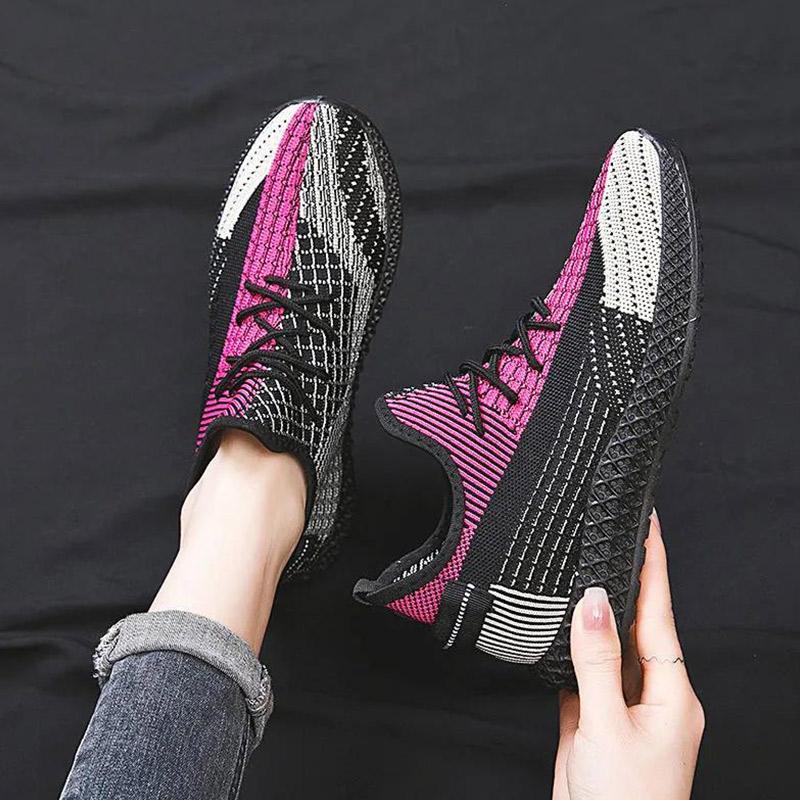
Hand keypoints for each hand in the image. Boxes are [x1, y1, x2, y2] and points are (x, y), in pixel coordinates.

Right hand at [552, 512, 703, 799]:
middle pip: (634, 623)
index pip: (660, 613)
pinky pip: (582, 668)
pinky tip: (561, 624)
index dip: (654, 566)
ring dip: (594, 610)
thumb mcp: (610, 725)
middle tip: (611, 532)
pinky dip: (571, 644)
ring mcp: (619, 705)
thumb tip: (595, 600)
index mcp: (671, 693)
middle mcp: (648, 694)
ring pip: (605, 645)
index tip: (649, 525)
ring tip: (584, 566)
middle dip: (624, 578)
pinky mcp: (591, 717)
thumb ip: (598, 659)